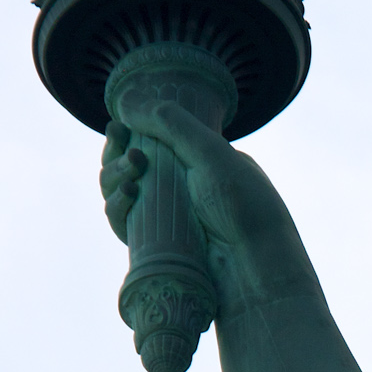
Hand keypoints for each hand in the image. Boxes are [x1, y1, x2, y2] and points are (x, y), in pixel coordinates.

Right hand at [98, 95, 311, 311]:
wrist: (257, 269)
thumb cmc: (245, 208)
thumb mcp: (212, 154)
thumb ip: (171, 123)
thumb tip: (125, 102)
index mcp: (198, 161)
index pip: (150, 141)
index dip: (127, 134)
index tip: (117, 127)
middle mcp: (180, 188)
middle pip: (129, 166)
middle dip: (117, 156)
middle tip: (131, 156)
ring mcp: (167, 218)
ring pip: (121, 193)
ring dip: (114, 179)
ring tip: (131, 176)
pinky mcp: (157, 247)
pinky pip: (124, 224)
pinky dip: (116, 208)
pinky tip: (126, 198)